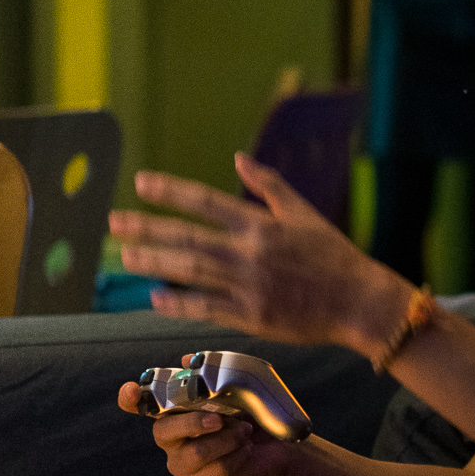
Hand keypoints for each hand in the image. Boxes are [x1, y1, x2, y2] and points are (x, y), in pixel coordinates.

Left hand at [109, 154, 402, 354]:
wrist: (359, 302)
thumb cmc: (333, 256)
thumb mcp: (304, 213)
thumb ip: (269, 185)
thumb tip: (238, 159)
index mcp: (262, 225)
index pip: (206, 201)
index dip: (170, 191)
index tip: (141, 183)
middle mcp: (251, 253)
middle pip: (188, 238)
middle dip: (148, 228)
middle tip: (115, 222)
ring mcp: (249, 287)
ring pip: (191, 272)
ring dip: (155, 262)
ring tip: (126, 255)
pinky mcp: (252, 317)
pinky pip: (207, 308)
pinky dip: (180, 303)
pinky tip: (156, 296)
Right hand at [116, 381, 294, 475]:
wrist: (274, 449)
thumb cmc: (248, 418)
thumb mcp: (236, 393)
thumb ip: (212, 376)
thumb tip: (188, 360)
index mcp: (174, 413)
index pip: (139, 405)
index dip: (130, 398)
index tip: (131, 389)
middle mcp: (171, 440)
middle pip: (163, 432)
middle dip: (194, 423)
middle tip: (220, 419)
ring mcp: (181, 465)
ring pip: (195, 453)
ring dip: (227, 439)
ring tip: (244, 432)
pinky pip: (214, 470)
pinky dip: (236, 456)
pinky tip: (245, 450)